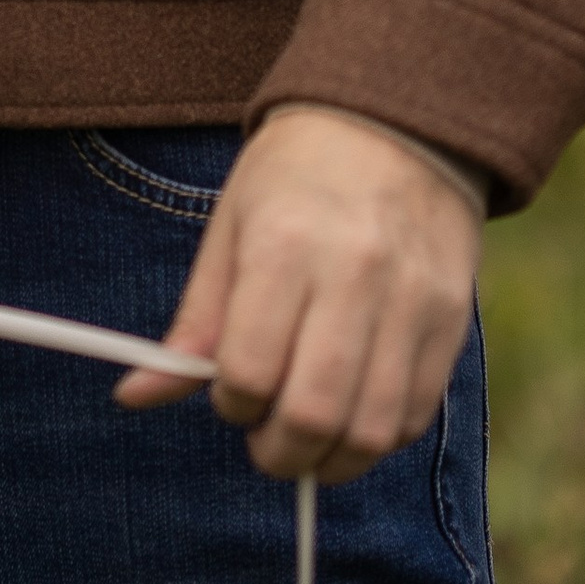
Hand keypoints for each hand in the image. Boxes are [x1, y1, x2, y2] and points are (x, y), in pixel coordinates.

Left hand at [112, 107, 480, 481]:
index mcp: (283, 245)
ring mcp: (411, 300)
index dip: (230, 404)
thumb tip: (134, 396)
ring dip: (330, 461)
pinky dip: (377, 438)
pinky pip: (414, 416)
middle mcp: (352, 274)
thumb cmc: (294, 178)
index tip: (229, 396)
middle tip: (266, 443)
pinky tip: (352, 416)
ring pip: (370, 431)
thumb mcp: (230, 228)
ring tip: (308, 441)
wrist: (393, 122)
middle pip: (312, 414)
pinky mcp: (450, 319)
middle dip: (278, 453)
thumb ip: (194, 322)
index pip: (247, 370)